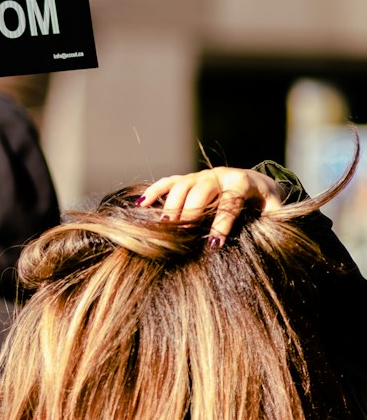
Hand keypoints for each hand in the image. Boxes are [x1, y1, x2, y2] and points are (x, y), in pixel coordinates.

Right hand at [138, 167, 285, 245]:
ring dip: (172, 204)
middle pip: (201, 190)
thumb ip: (274, 220)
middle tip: (182, 234)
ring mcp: (202, 175)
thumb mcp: (277, 210)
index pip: (229, 201)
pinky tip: (142, 205)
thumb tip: (272, 237)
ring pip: (182, 185)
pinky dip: (155, 191)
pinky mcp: (189, 179)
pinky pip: (169, 182)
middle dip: (192, 212)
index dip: (221, 222)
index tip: (213, 244)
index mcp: (242, 183)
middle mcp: (219, 175)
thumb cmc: (267, 202)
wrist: (258, 182)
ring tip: (165, 225)